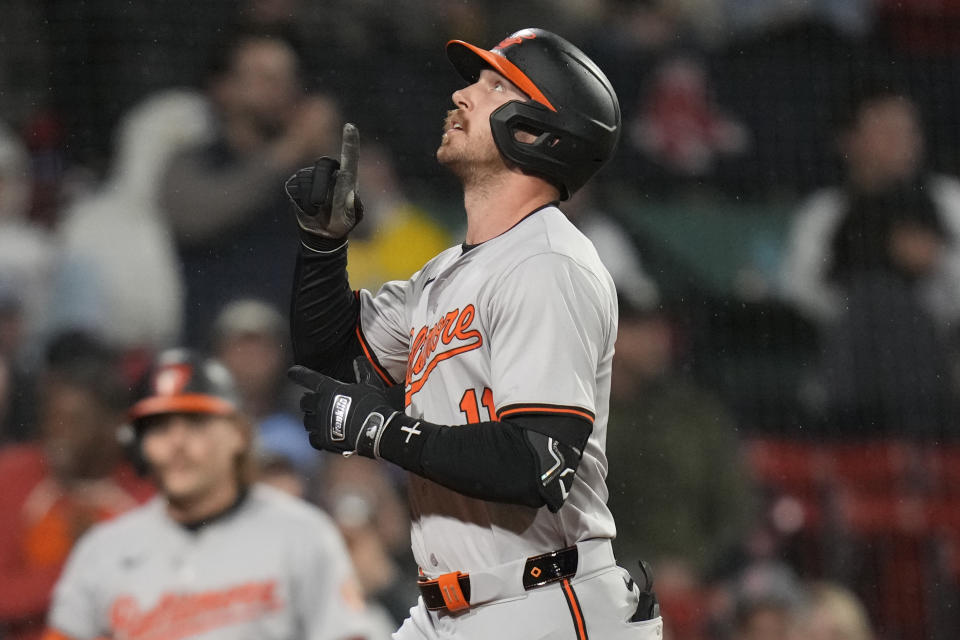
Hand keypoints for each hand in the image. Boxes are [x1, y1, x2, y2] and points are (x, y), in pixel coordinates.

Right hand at [284, 123, 363, 238]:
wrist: (323, 232)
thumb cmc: (342, 222)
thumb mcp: (351, 219)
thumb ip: (353, 208)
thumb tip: (350, 194)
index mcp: (348, 178)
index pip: (350, 157)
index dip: (350, 142)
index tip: (350, 126)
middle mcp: (330, 172)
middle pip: (323, 167)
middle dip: (321, 188)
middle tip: (324, 206)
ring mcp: (312, 175)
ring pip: (308, 181)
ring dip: (313, 201)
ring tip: (319, 211)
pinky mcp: (296, 183)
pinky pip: (296, 190)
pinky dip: (303, 204)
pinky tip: (310, 210)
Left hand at [288, 357, 395, 457]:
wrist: (374, 430)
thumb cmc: (373, 404)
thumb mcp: (371, 383)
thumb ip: (363, 370)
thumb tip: (358, 359)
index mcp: (329, 389)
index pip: (309, 378)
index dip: (299, 374)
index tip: (291, 372)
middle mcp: (320, 405)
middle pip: (304, 402)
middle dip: (308, 402)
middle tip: (312, 403)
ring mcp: (320, 423)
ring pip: (307, 421)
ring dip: (311, 419)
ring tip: (318, 420)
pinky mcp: (323, 439)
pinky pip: (312, 438)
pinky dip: (316, 437)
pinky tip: (320, 437)